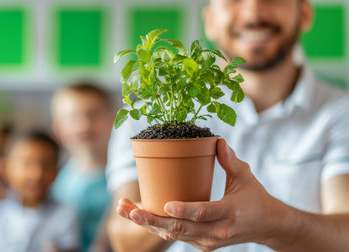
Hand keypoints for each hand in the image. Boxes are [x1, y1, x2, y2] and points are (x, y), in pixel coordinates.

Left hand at [116, 139, 289, 250]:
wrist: (267, 225)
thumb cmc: (255, 198)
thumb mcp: (246, 176)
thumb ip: (230, 160)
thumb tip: (217, 140)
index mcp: (229, 213)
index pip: (204, 212)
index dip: (184, 210)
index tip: (165, 205)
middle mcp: (217, 231)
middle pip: (180, 228)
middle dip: (152, 220)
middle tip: (130, 210)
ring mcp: (208, 241)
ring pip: (174, 235)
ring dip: (148, 224)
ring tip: (126, 211)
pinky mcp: (202, 243)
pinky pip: (177, 236)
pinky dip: (157, 227)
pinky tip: (139, 216)